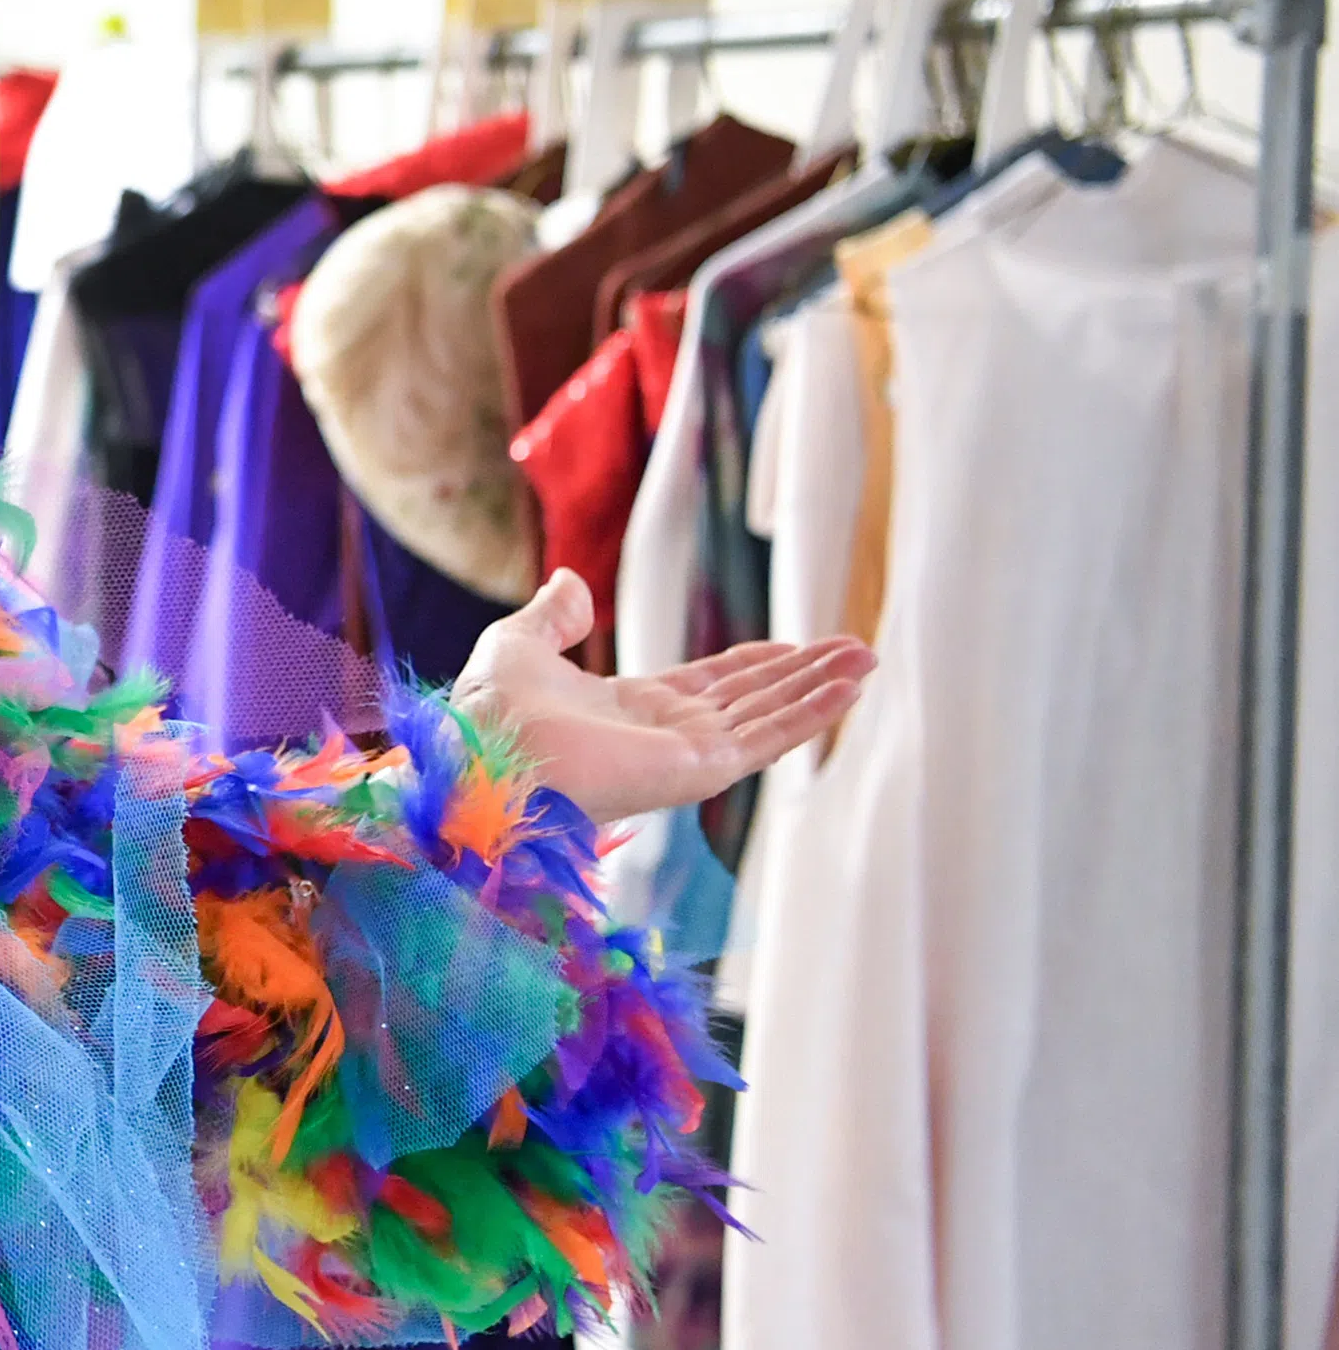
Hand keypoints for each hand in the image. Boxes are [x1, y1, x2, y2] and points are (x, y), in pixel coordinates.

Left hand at [451, 569, 874, 824]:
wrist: (484, 749)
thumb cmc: (488, 709)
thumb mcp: (519, 644)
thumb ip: (552, 616)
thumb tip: (570, 582)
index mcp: (628, 710)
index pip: (708, 686)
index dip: (752, 665)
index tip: (791, 647)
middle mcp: (664, 735)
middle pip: (751, 700)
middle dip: (803, 675)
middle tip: (855, 649)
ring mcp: (686, 753)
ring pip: (769, 716)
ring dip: (820, 688)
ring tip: (866, 660)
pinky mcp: (699, 767)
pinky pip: (768, 737)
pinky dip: (811, 712)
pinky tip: (849, 688)